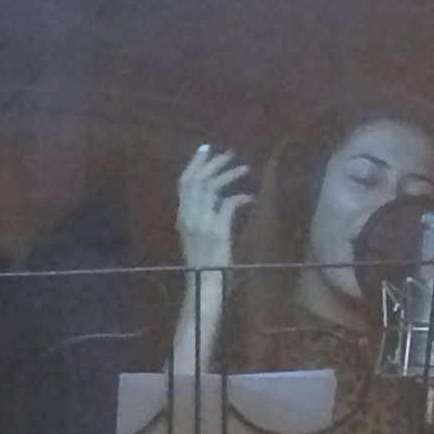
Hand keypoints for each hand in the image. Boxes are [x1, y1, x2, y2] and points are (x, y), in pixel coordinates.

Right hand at [177, 145, 252, 272]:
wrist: (204, 284)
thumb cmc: (204, 264)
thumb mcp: (197, 236)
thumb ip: (202, 216)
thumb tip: (217, 197)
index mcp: (182, 216)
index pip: (184, 182)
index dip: (195, 163)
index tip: (206, 149)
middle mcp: (189, 216)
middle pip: (198, 180)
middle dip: (214, 163)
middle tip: (230, 154)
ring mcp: (202, 222)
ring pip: (213, 187)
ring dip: (229, 175)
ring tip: (244, 169)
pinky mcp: (218, 230)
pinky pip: (229, 204)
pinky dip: (241, 198)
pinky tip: (250, 198)